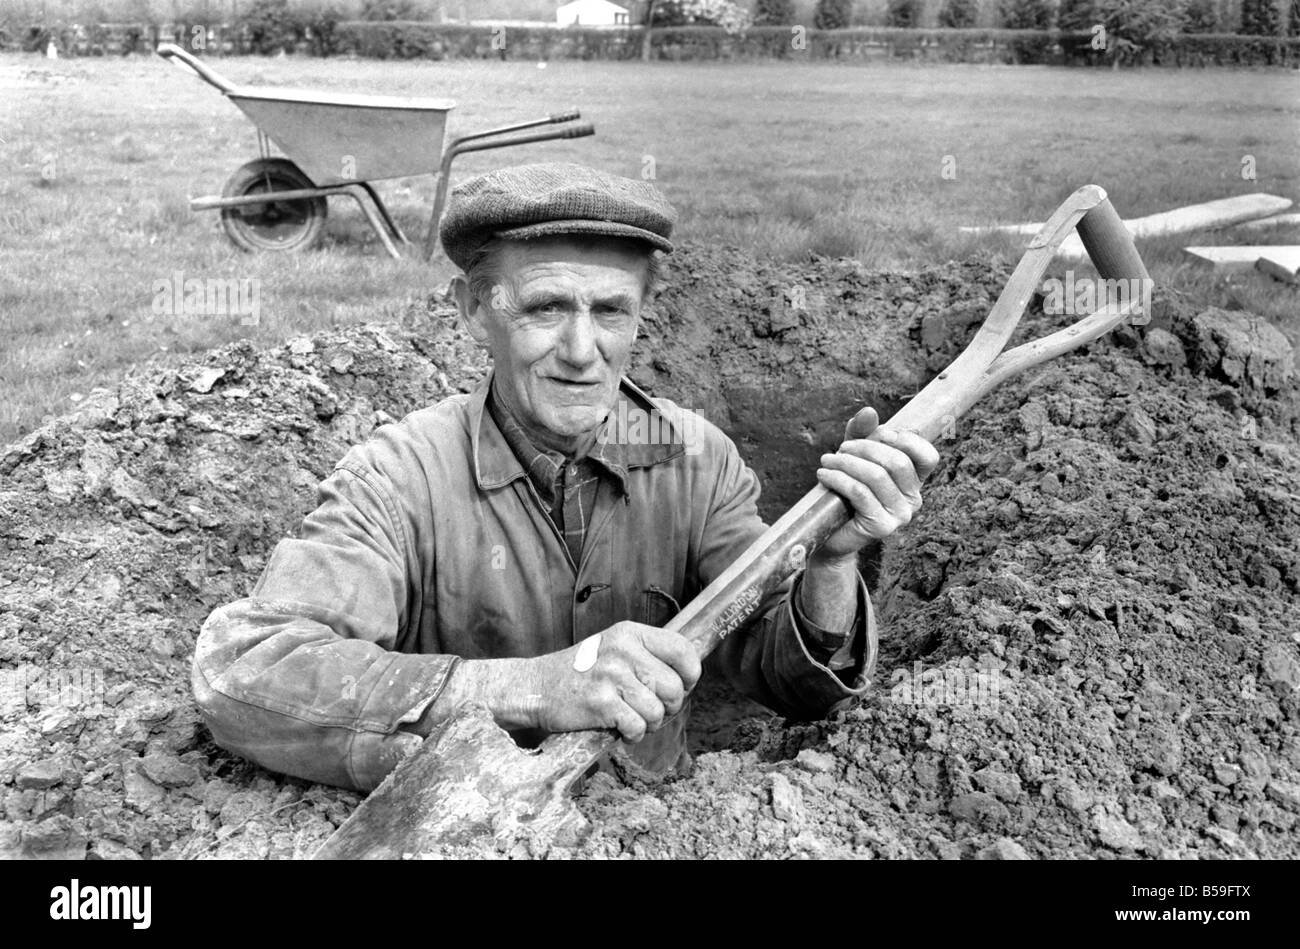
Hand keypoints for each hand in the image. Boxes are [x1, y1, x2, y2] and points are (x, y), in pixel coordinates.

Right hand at [526, 621, 701, 742]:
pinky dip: (632, 735)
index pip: (683, 650)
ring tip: (630, 717)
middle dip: (668, 707)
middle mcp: (622, 650)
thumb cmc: (581, 672)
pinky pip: (637, 727)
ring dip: (649, 723)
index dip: (690, 675)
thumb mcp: (614, 648)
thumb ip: (648, 655)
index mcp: (630, 633)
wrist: (536, 687)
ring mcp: (611, 675)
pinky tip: (618, 727)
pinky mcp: (600, 702)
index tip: (681, 686)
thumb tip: (690, 674)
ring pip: (657, 712)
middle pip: (674, 688)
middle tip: (649, 709)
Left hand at [814, 406, 939, 559]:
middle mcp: (914, 499)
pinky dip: (838, 479)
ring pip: (876, 476)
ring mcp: (900, 515)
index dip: (905, 439)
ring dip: (846, 463)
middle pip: (897, 461)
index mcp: (915, 481)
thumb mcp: (855, 455)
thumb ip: (863, 433)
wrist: (830, 533)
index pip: (928, 456)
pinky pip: (860, 493)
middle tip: (841, 449)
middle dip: (865, 447)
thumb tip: (869, 412)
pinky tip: (824, 475)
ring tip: (826, 461)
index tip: (879, 433)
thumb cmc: (845, 491)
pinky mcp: (881, 527)